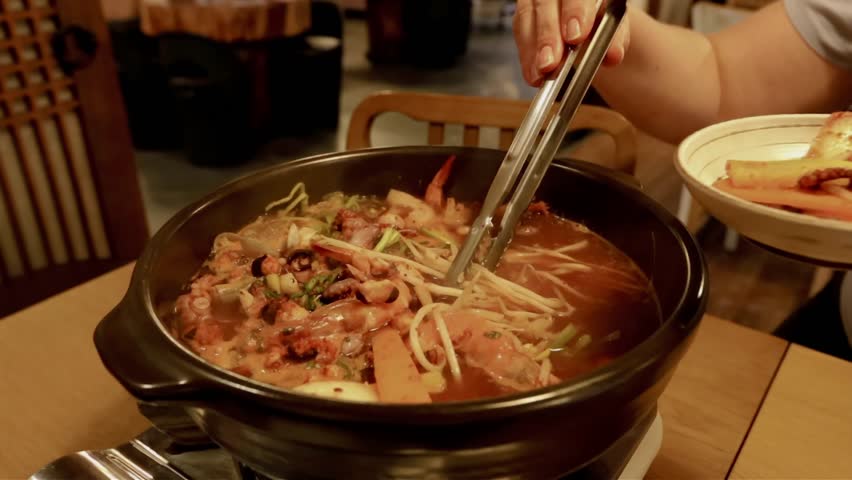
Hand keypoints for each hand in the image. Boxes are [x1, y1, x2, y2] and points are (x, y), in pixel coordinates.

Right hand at [513, 0, 630, 85]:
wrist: (591, 22)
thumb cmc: (602, 19)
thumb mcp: (615, 26)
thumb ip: (615, 37)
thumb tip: (613, 55)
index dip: (575, 11)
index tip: (576, 37)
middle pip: (545, 2)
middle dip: (548, 34)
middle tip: (551, 62)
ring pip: (527, 17)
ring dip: (534, 49)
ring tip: (542, 72)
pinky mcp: (524, 14)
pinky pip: (520, 33)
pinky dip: (527, 57)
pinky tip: (534, 75)